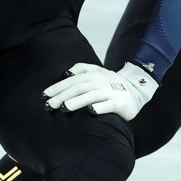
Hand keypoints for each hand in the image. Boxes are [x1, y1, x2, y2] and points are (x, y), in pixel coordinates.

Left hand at [43, 62, 157, 119]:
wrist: (136, 89)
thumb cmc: (110, 83)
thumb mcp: (97, 71)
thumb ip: (81, 69)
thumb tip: (65, 73)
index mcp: (93, 74)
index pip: (72, 80)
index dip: (57, 87)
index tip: (44, 95)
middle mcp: (100, 81)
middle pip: (78, 87)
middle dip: (62, 96)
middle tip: (48, 105)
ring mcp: (110, 92)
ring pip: (91, 95)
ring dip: (77, 101)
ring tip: (64, 108)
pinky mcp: (119, 103)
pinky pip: (108, 105)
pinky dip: (99, 107)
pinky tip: (90, 111)